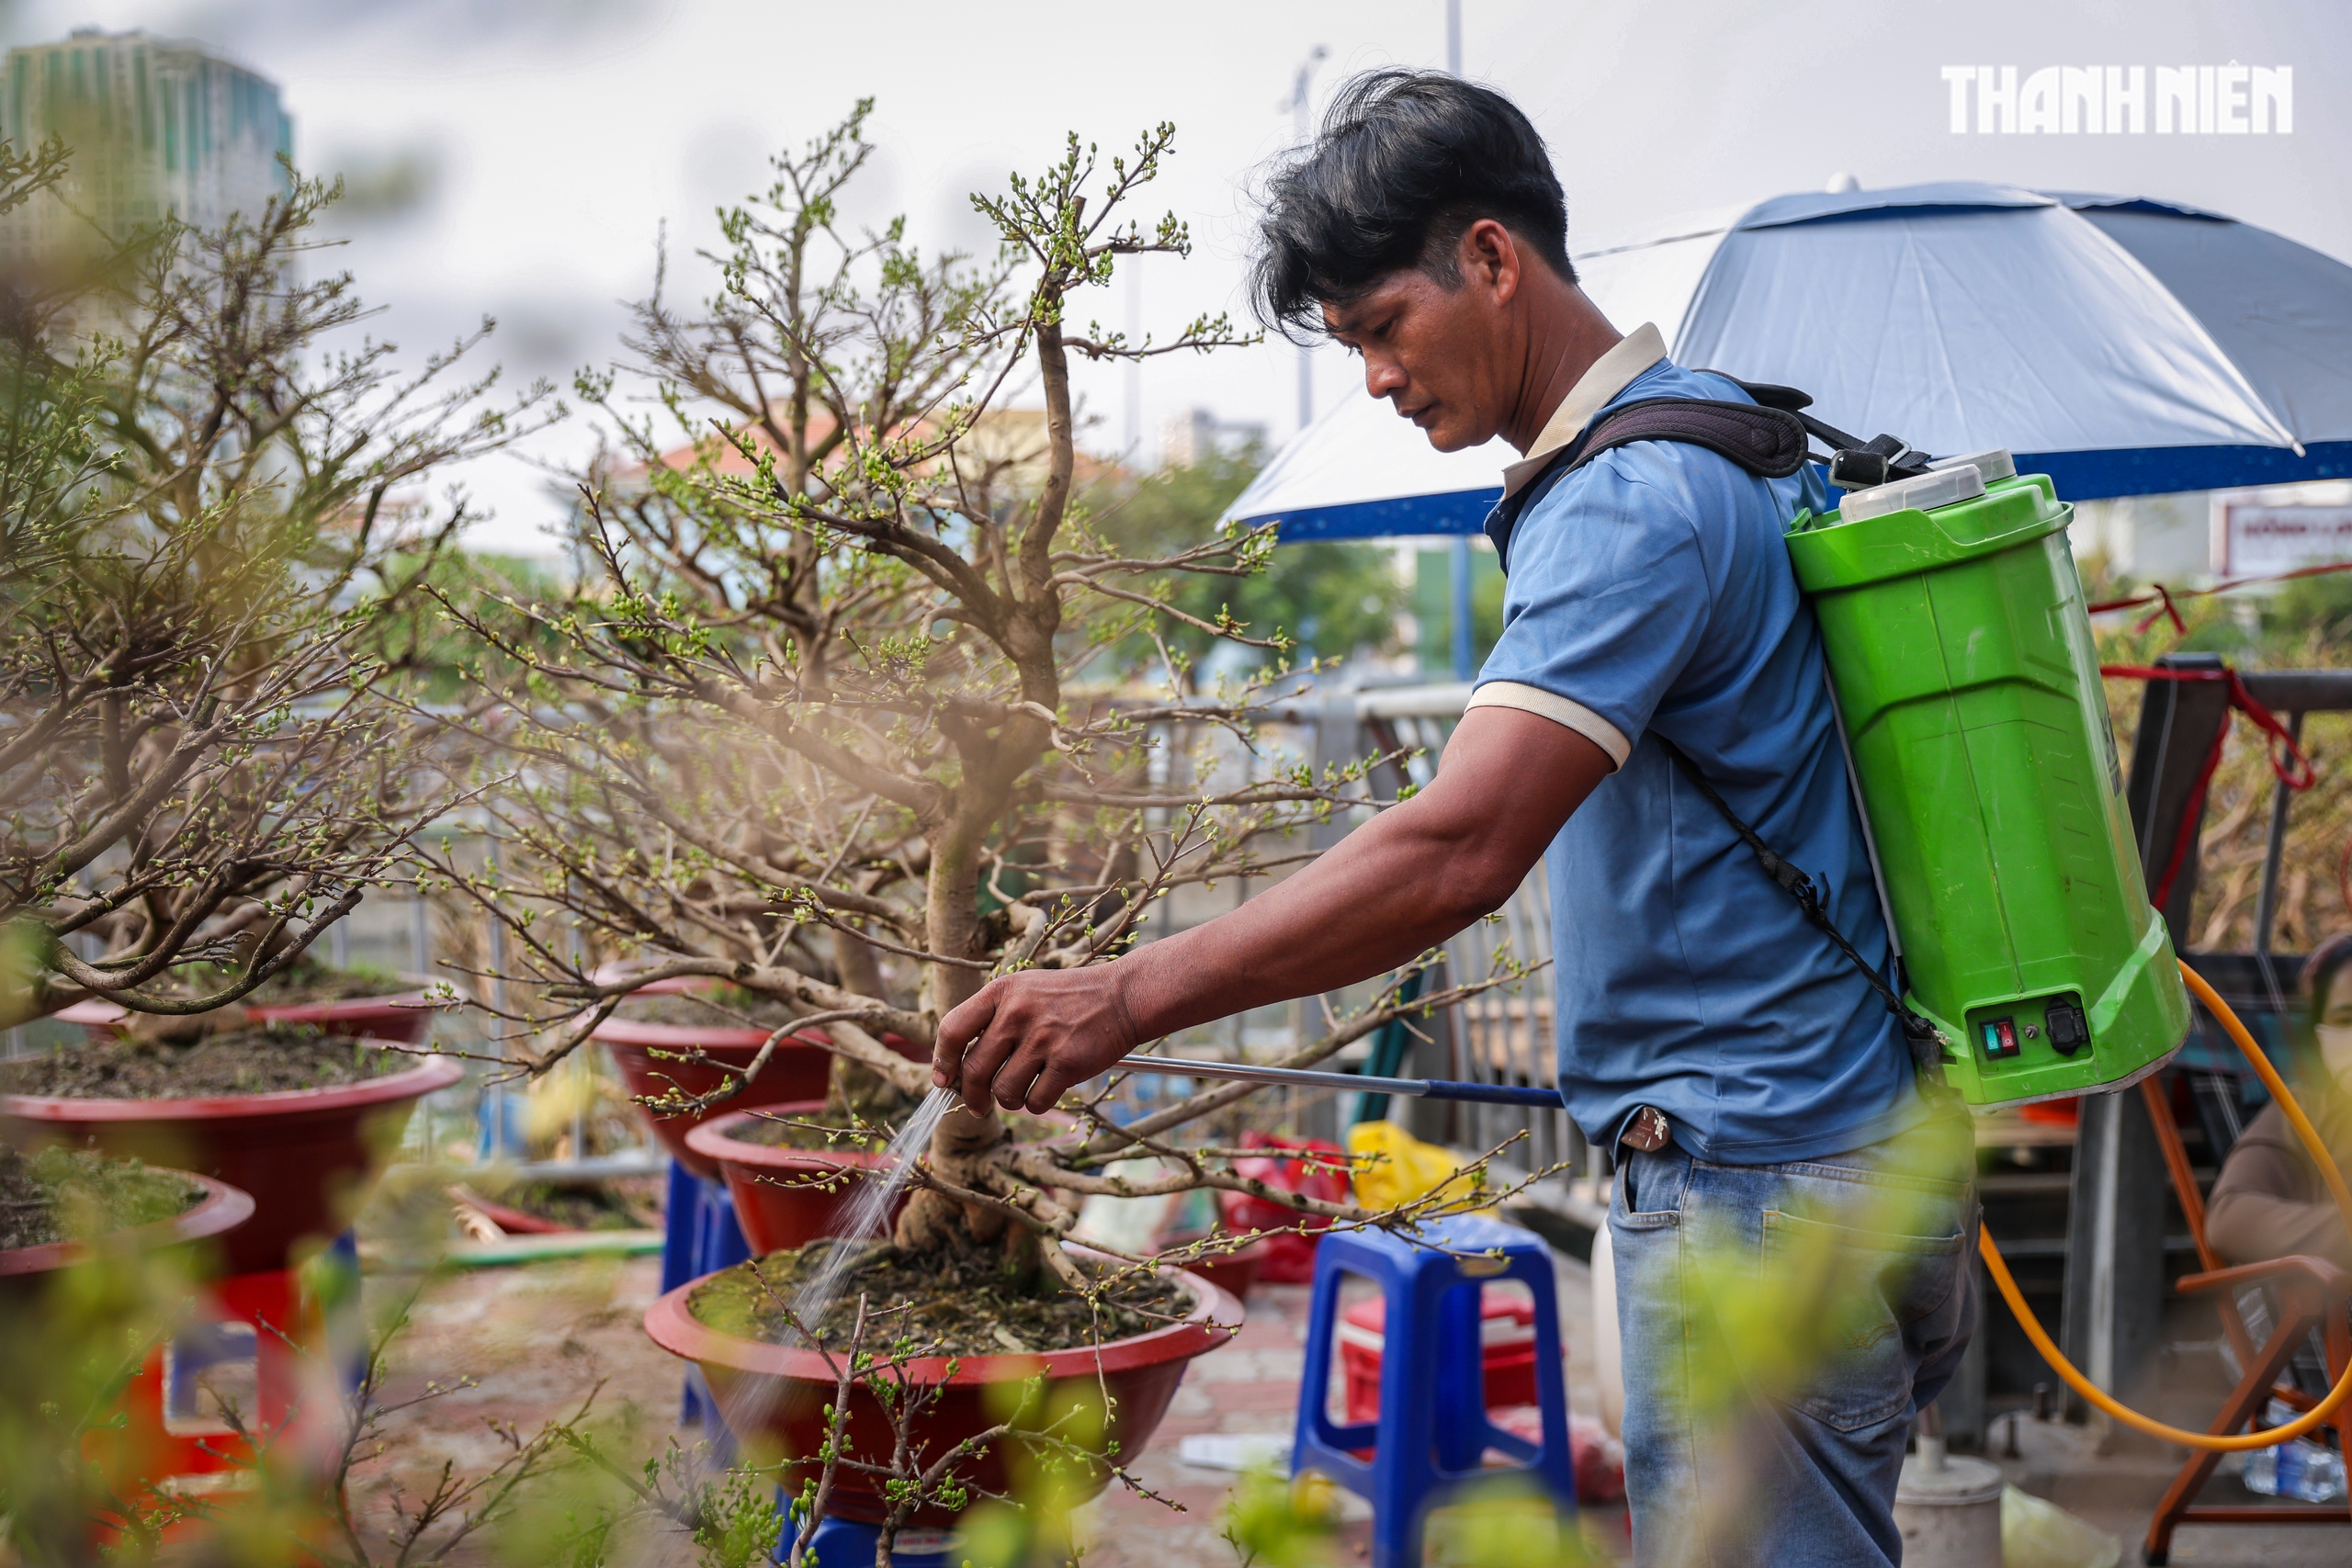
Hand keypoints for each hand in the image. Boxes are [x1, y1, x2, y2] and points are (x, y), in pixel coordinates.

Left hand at [933, 964, 1139, 1113]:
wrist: (1121, 997)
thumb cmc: (1067, 999)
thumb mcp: (1024, 990)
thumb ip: (991, 1018)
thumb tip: (956, 1064)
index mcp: (1001, 993)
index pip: (953, 1030)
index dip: (943, 1061)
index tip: (944, 1080)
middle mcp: (1017, 1013)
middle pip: (974, 1070)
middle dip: (972, 1096)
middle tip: (978, 1106)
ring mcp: (1043, 1038)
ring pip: (1003, 1092)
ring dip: (1008, 1101)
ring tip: (1021, 1092)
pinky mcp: (1067, 1062)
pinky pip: (1036, 1101)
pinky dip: (1036, 1104)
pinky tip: (1046, 1091)